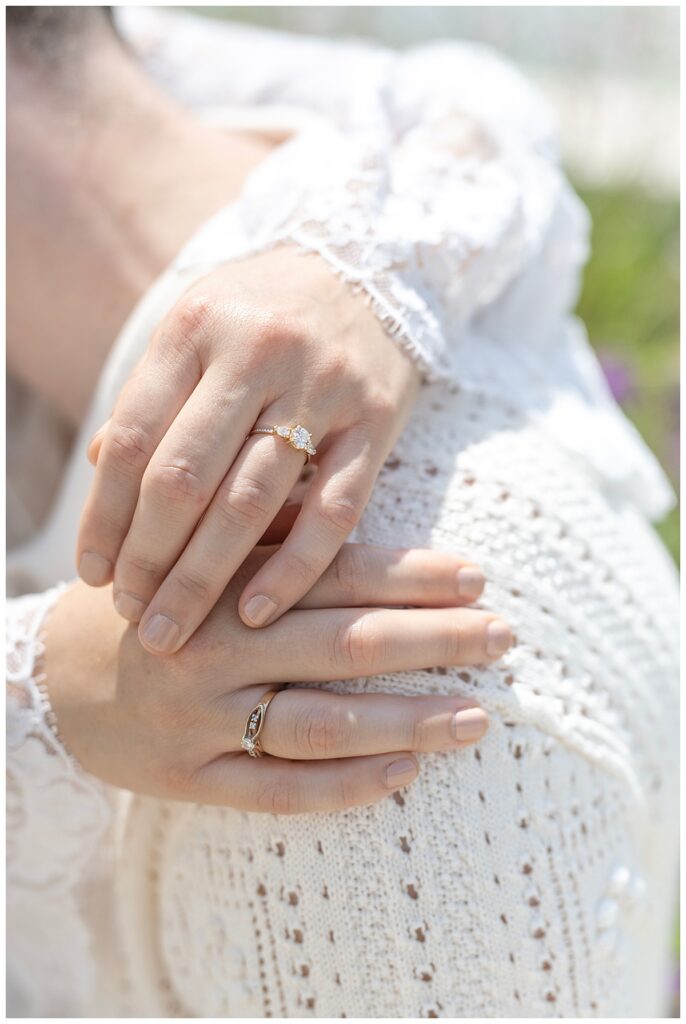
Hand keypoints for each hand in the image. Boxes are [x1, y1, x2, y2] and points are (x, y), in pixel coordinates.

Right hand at [47, 544, 511, 813]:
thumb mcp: (191, 548)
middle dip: (431, 641)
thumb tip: (335, 488)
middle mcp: (213, 649)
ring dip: (405, 720)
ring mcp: (201, 721)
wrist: (51, 676)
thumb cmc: (146, 599)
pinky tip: (405, 775)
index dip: (409, 576)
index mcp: (219, 582)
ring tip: (478, 717)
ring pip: (319, 724)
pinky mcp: (189, 780)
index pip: (331, 573)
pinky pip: (276, 790)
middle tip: (503, 637)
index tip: (476, 576)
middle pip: (340, 645)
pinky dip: (344, 786)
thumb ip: (258, 525)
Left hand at [76, 245, 420, 653]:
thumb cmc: (265, 309)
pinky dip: (293, 568)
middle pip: (185, 478)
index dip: (104, 516)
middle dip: (148, 560)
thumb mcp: (197, 327)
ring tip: (172, 629)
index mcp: (196, 327)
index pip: (134, 439)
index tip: (93, 572)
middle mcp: (256, 353)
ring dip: (204, 577)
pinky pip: (334, 511)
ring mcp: (322, 388)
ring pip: (251, 502)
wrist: (370, 266)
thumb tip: (96, 469)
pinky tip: (255, 612)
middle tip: (130, 616)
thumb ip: (152, 394)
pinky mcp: (376, 422)